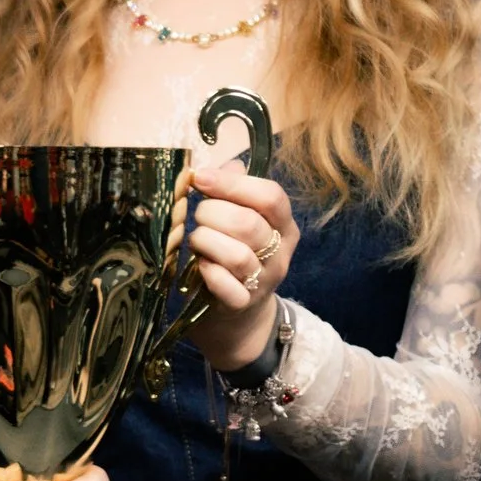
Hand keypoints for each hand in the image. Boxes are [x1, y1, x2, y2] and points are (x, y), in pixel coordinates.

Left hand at [183, 167, 298, 370]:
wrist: (237, 315)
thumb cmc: (234, 254)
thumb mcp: (242, 220)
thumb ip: (236, 190)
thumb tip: (227, 166)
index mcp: (284, 225)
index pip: (270, 196)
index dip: (232, 183)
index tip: (199, 178)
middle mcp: (280, 253)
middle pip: (248, 223)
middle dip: (211, 213)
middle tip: (198, 217)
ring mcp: (264, 281)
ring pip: (236, 254)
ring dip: (205, 241)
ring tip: (197, 241)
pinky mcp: (243, 304)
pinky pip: (226, 286)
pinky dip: (208, 272)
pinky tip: (200, 265)